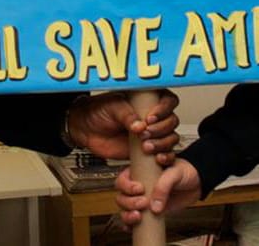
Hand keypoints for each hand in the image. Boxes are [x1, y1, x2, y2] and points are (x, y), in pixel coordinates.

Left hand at [65, 90, 179, 163]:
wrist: (86, 129)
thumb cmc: (98, 111)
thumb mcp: (113, 106)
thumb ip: (127, 115)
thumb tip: (140, 127)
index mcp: (147, 99)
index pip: (168, 100)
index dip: (164, 109)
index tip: (150, 118)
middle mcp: (152, 116)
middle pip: (172, 121)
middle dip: (161, 129)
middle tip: (145, 133)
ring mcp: (151, 134)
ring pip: (171, 137)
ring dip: (162, 143)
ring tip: (146, 146)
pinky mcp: (147, 150)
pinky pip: (165, 154)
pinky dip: (166, 157)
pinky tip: (157, 158)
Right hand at [115, 159, 201, 222]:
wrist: (196, 183)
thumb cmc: (185, 171)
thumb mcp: (175, 172)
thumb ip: (164, 186)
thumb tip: (154, 206)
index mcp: (141, 170)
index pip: (123, 178)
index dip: (127, 185)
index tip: (139, 189)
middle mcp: (139, 185)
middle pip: (121, 195)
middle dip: (128, 202)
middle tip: (144, 203)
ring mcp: (142, 199)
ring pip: (124, 208)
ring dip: (127, 214)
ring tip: (139, 216)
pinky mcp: (148, 212)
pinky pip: (133, 220)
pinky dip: (129, 225)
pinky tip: (132, 227)